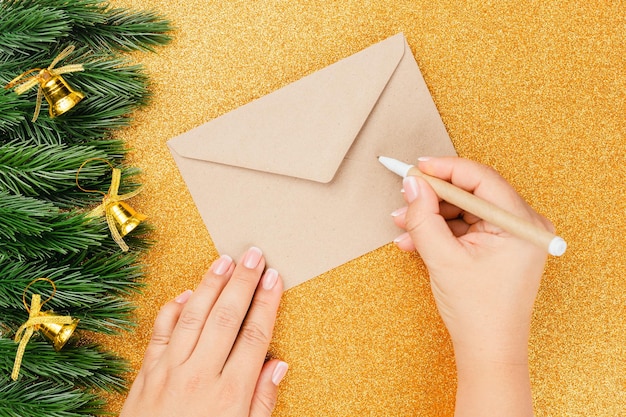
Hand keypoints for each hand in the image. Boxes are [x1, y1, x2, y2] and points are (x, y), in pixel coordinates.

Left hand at [120, 247, 286, 416]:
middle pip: (226, 316)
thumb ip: (261, 401)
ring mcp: (169, 371)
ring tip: (225, 260)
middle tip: (255, 255)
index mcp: (230, 394)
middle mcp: (200, 375)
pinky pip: (161, 331)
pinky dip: (173, 309)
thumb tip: (278, 365)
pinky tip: (186, 294)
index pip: (254, 335)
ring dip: (210, 284)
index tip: (275, 279)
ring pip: (194, 315)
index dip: (267, 303)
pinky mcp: (147, 373)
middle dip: (243, 282)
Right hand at [391, 157, 551, 415]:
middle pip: (471, 194)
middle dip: (434, 198)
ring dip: (432, 217)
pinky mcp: (500, 246)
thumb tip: (412, 183)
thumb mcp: (442, 258)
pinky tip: (414, 240)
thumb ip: (424, 216)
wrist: (488, 350)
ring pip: (465, 210)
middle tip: (405, 197)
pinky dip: (441, 231)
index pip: (481, 179)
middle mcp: (523, 224)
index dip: (445, 169)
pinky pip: (467, 227)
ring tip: (402, 225)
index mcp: (521, 223)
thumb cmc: (477, 310)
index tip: (416, 168)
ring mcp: (512, 235)